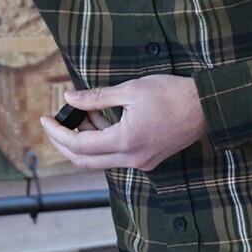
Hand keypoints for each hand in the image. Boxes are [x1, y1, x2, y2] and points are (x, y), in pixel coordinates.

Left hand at [39, 74, 205, 171]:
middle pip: (85, 160)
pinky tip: (99, 118)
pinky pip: (117, 155)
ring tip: (79, 113)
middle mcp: (133, 158)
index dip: (57, 133)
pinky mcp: (149, 158)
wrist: (208, 107)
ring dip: (85, 139)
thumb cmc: (172, 94)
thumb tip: (69, 98)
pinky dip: (103, 140)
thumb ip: (96, 98)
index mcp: (126, 142)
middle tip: (52, 125)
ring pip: (101, 159)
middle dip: (63, 143)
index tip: (43, 119)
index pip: (79, 146)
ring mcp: (142, 161)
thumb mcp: (130, 90)